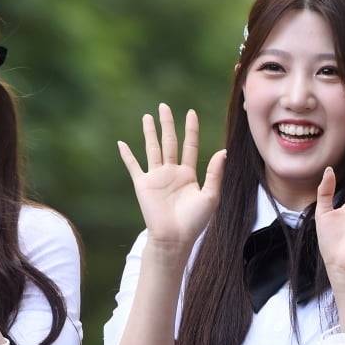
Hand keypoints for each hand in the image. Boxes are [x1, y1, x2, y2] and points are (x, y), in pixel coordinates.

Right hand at [118, 104, 225, 257]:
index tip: (191, 113)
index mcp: (189, 175)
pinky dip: (127, 155)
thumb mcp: (210, 196)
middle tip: (164, 106)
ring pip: (152, 148)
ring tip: (147, 116)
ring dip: (149, 132)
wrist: (174, 238)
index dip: (191, 130)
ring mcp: (156, 177)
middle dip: (167, 124)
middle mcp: (172, 173)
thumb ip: (215, 174)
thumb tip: (223, 151)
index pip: (190, 146)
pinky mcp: (143, 184)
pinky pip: (133, 166)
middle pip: (169, 142)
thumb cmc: (194, 222)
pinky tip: (121, 143)